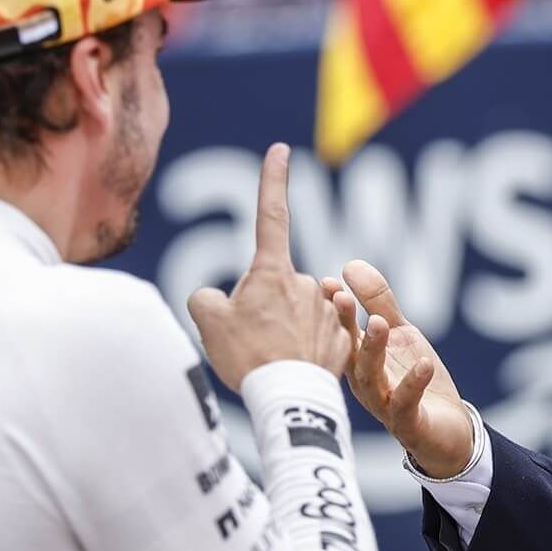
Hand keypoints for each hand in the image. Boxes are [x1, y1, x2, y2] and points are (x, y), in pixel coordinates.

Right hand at [188, 144, 350, 390]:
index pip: (271, 215)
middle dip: (263, 306)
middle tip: (251, 340)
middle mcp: (306, 283)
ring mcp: (328, 310)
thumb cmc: (247, 357)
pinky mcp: (344, 339)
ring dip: (284, 330)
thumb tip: (217, 298)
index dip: (273, 181)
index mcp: (273, 271)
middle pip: (276, 285)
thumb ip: (207, 298)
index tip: (281, 151)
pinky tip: (295, 370)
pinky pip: (316, 338)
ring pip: (297, 313)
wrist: (289, 399)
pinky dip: (304, 352)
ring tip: (273, 359)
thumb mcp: (208, 322)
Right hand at [323, 260, 472, 478]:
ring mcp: (384, 405)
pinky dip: (413, 384)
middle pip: (348, 352)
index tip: (324, 282)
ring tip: (378, 323)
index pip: (340, 332)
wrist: (446, 431)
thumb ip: (378, 302)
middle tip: (339, 297)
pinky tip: (423, 363)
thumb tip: (350, 265)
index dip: (333, 309)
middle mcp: (365, 383)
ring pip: (371, 378)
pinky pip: (407, 404)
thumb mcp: (401, 335)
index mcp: (358, 361)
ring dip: (373, 350)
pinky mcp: (409, 424)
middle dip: (343, 325)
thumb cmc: (415, 380)